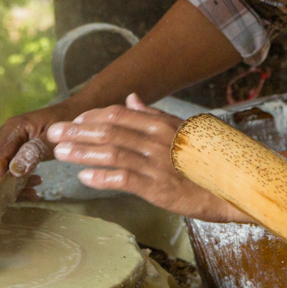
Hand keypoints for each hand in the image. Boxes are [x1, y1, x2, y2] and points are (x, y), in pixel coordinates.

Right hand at [0, 104, 71, 196]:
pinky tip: (32, 187)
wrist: (78, 111)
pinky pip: (1, 169)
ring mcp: (7, 142)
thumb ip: (36, 151)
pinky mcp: (13, 149)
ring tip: (28, 192)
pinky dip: (11, 182)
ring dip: (1, 186)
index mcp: (13, 128)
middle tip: (11, 196)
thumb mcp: (56, 137)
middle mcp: (5, 134)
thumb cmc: (69, 120)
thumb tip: (14, 172)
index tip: (6, 197)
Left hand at [46, 94, 246, 222]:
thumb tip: (132, 99)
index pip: (120, 115)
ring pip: (113, 153)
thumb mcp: (184, 129)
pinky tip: (84, 176)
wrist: (232, 187)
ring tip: (61, 153)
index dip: (94, 117)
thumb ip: (155, 114)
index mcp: (163, 124)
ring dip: (83, 152)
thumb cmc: (207, 159)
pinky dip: (102, 177)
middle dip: (78, 131)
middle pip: (110, 131)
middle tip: (54, 133)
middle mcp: (159, 140)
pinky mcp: (159, 188)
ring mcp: (158, 164)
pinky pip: (124, 180)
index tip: (74, 120)